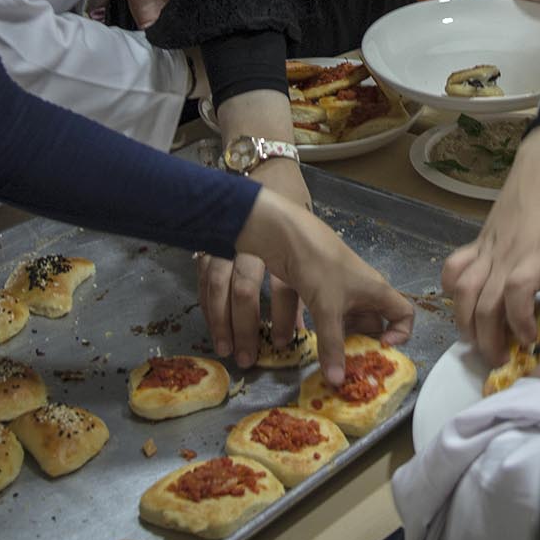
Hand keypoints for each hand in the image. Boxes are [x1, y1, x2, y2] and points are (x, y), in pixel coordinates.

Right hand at [201, 155, 308, 369]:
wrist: (270, 180)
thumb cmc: (299, 224)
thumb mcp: (317, 251)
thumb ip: (321, 291)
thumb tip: (335, 328)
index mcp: (288, 248)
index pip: (285, 288)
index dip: (287, 318)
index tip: (287, 343)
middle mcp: (257, 246)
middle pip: (247, 288)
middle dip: (246, 326)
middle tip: (248, 359)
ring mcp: (230, 245)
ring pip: (221, 284)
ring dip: (221, 321)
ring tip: (227, 351)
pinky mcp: (212, 247)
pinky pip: (205, 279)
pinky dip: (208, 306)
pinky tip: (214, 329)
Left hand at [236, 180, 415, 385]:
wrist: (286, 234)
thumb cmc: (319, 266)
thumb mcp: (327, 309)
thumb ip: (332, 346)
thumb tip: (337, 382)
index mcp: (376, 291)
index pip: (404, 314)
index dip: (401, 333)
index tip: (381, 348)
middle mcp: (362, 292)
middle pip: (373, 324)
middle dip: (363, 346)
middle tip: (350, 366)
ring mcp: (340, 291)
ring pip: (348, 322)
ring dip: (339, 341)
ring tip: (328, 360)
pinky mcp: (320, 289)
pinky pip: (327, 317)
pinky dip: (320, 331)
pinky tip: (305, 343)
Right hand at [441, 125, 539, 364]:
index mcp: (538, 257)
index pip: (517, 292)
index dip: (519, 321)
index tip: (529, 340)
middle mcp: (508, 256)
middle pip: (485, 303)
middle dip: (488, 339)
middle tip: (499, 359)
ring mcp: (488, 249)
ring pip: (463, 290)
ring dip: (465, 322)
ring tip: (475, 341)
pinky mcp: (477, 243)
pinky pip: (454, 268)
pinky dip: (450, 290)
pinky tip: (462, 305)